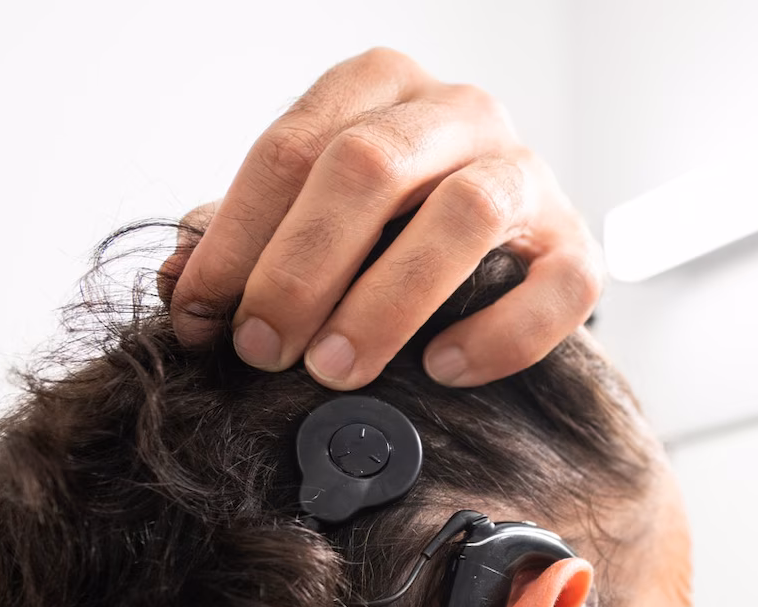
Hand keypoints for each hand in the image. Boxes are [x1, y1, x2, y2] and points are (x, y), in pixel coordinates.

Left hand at [158, 48, 601, 388]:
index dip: (237, 238)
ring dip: (387, 300)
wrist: (499, 248)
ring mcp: (529, 173)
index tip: (200, 318)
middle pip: (372, 166)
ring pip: (465, 214)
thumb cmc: (387, 229)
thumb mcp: (307, 214)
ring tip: (336, 369)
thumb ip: (243, 239)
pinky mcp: (578, 246)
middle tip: (262, 348)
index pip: (293, 147)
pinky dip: (497, 335)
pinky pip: (556, 288)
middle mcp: (460, 112)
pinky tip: (440, 368)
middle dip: (303, 267)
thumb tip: (179, 288)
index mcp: (380, 86)